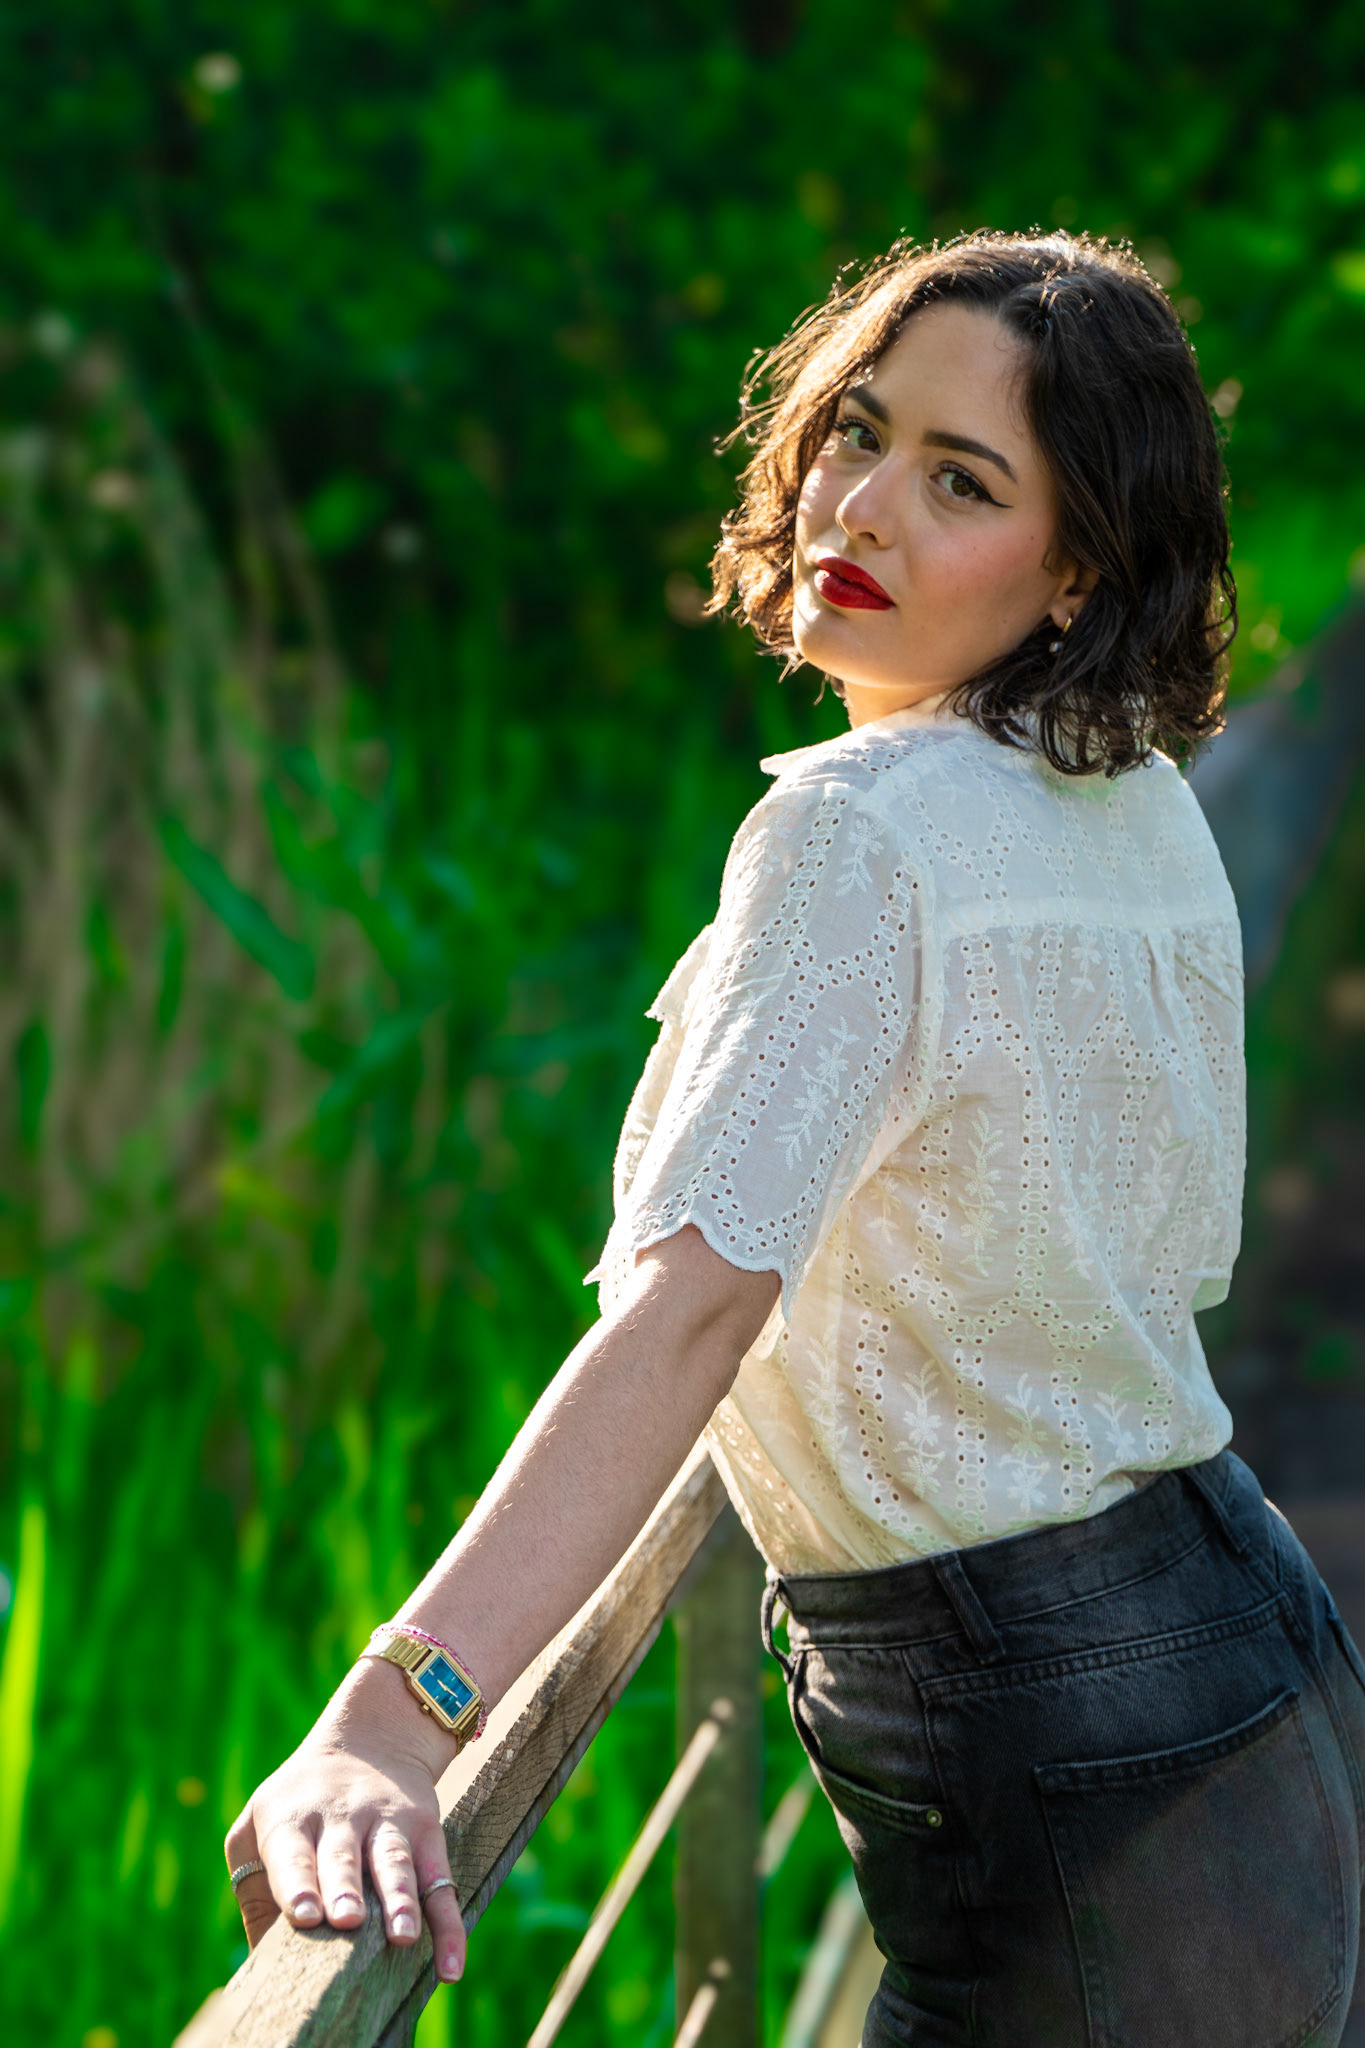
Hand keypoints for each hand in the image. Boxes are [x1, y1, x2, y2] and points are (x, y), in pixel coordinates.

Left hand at [225, 1662, 466, 1984]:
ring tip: (402, 1937)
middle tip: (346, 1919)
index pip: (293, 1854)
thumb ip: (255, 1893)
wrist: (371, 1735)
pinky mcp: (427, 1832)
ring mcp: (388, 1822)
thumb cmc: (299, 1805)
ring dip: (399, 1900)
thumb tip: (259, 1969)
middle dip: (345, 1889)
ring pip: (394, 1863)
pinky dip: (448, 1927)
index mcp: (293, 1820)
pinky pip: (440, 1884)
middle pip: (343, 1857)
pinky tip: (450, 1966)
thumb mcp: (260, 1828)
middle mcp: (341, 1818)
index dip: (298, 1884)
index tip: (303, 1915)